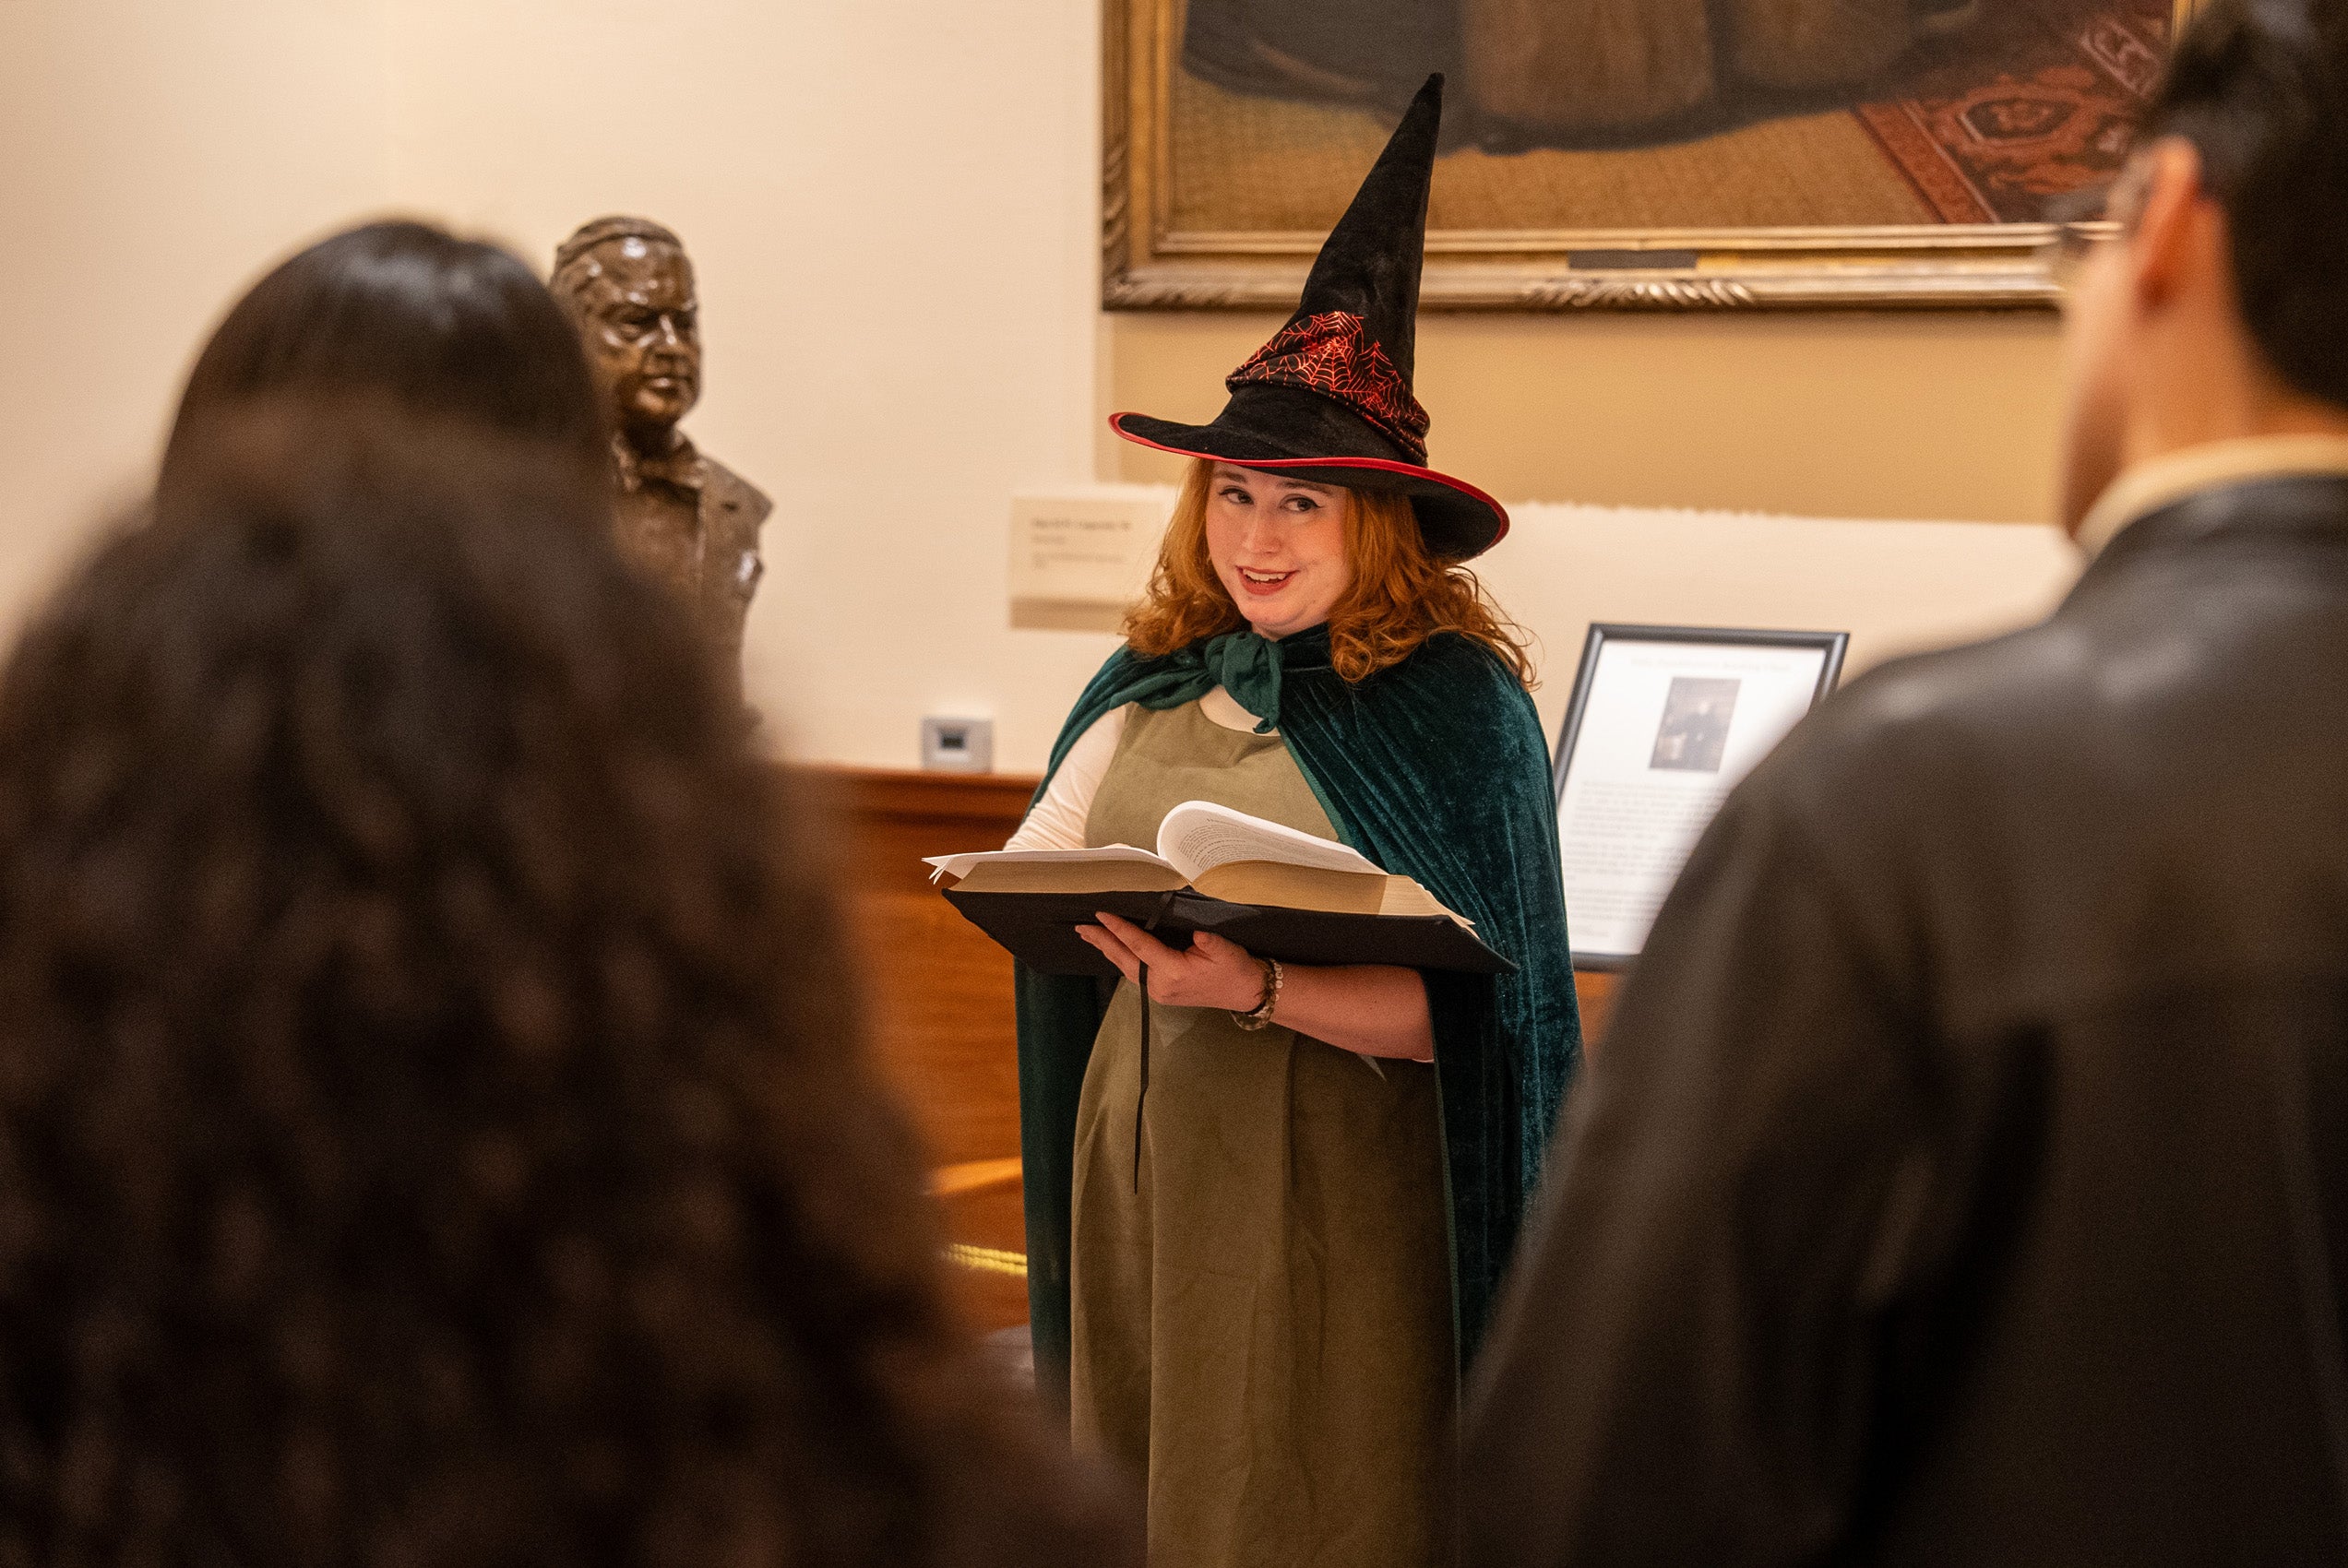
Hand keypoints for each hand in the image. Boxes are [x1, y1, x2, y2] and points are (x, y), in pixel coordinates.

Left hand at [1076, 913, 1268, 1012]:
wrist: (1246, 992)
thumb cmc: (1236, 969)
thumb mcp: (1225, 950)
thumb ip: (1207, 940)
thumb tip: (1193, 929)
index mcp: (1174, 972)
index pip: (1140, 946)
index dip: (1120, 929)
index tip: (1102, 915)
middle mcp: (1161, 985)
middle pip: (1124, 960)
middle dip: (1102, 942)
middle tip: (1082, 927)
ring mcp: (1159, 992)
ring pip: (1127, 968)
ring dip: (1109, 951)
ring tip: (1091, 936)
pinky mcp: (1162, 993)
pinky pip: (1135, 973)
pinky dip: (1122, 959)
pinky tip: (1114, 950)